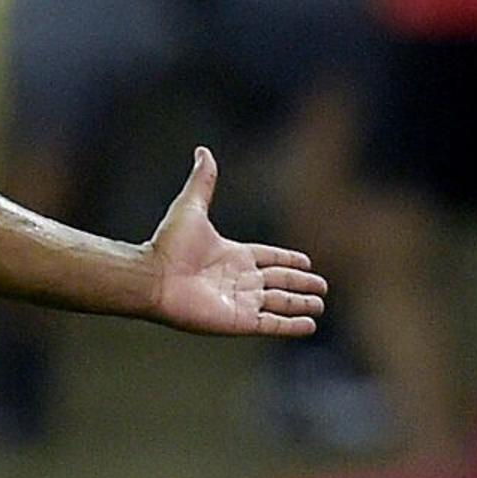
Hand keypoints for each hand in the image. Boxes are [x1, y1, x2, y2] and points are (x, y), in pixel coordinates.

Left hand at [141, 149, 327, 338]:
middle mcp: (240, 279)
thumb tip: (202, 151)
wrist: (154, 277)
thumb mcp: (191, 207)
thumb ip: (203, 182)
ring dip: (301, 304)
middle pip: (279, 282)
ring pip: (280, 303)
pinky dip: (291, 326)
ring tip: (320, 306)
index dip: (287, 259)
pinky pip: (271, 324)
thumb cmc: (169, 245)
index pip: (269, 258)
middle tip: (322, 287)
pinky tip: (309, 326)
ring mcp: (240, 302)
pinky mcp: (239, 320)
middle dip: (300, 283)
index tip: (307, 261)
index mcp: (233, 255)